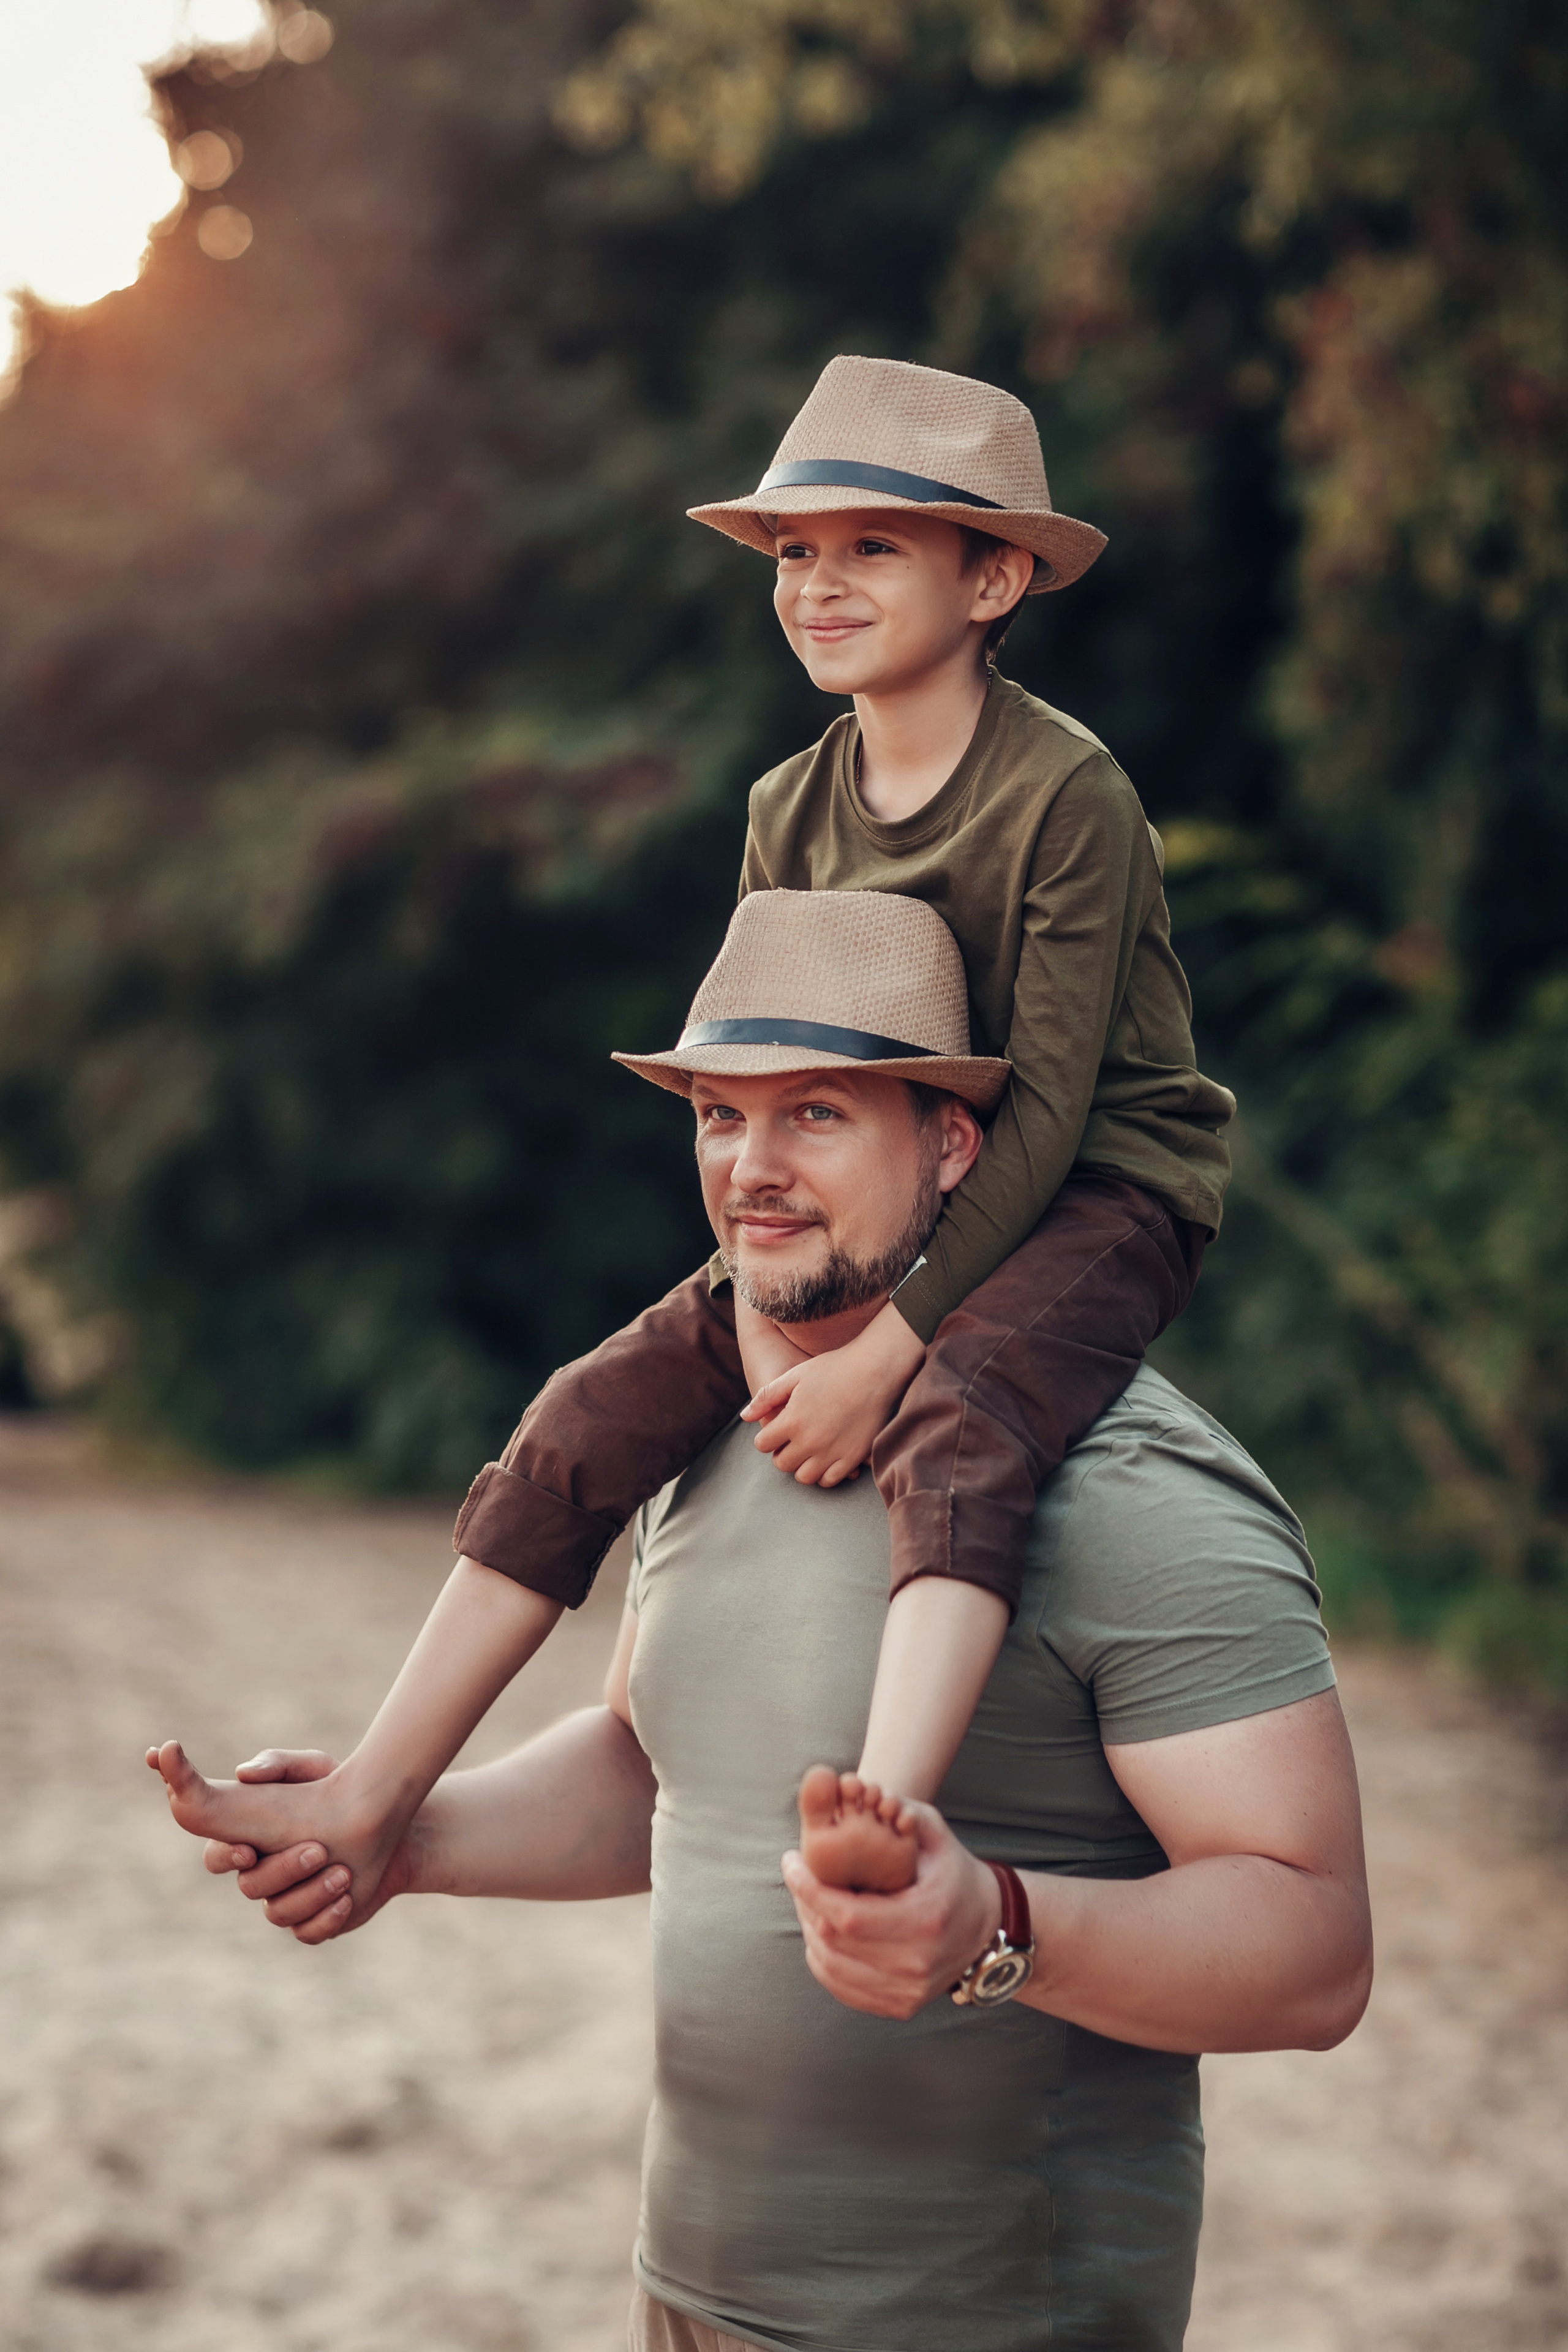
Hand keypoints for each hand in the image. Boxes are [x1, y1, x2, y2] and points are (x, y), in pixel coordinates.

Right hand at [200, 1749, 421, 1944]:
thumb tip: (243, 1773)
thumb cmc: (339, 1789)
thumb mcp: (314, 1768)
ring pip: (278, 1913)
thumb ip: (278, 1763)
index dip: (226, 1857)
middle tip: (318, 1850)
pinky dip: (325, 1920)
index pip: (218, 1856)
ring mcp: (288, 1900)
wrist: (391, 1823)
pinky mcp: (315, 1919)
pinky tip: (346, 1899)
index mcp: (252, 1838)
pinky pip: (307, 1933)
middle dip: (283, 1870)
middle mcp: (264, 1874)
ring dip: (311, 1894)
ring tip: (343, 1873)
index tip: (250, 1850)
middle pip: (250, 1886)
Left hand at [741, 1301, 925, 1484]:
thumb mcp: (794, 1376)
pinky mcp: (852, 1458)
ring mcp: (832, 1452)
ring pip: (804, 1477)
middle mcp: (809, 1442)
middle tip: (791, 1440)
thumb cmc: (833, 1368)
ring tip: (808, 1450)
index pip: (763, 1445)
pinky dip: (824, 1474)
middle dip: (782, 1453)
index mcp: (791, 1421)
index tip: (776, 1430)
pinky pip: (830, 1480)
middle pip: (782, 1464)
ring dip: (801, 1466)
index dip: (766, 1437)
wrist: (875, 1371)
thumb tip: (745, 1416)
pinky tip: (826, 1458)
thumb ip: (766, 1397)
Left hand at [781, 1800, 1002, 2018]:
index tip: (791, 1860)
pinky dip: (822, 1956)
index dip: (810, 1890)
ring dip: (808, 1929)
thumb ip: (901, 1811)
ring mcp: (907, 1992)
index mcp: (926, 1920)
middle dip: (804, 1903)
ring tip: (807, 1898)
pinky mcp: (899, 2006)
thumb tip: (856, 1794)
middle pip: (833, 1941)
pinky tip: (820, 1928)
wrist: (988, 1928)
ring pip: (830, 1966)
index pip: (848, 1916)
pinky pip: (841, 1986)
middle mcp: (916, 1964)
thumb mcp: (936, 1833)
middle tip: (797, 1874)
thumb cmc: (954, 1873)